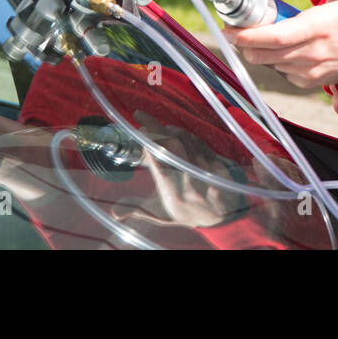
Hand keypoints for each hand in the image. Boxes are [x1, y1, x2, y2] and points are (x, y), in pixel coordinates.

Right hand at [111, 111, 248, 228]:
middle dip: (157, 130)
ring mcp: (208, 175)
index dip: (149, 146)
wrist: (222, 219)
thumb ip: (137, 210)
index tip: (140, 133)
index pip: (160, 165)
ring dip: (171, 131)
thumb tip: (115, 213)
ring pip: (188, 142)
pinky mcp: (220, 167)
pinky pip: (202, 144)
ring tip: (159, 127)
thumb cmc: (187, 213)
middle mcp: (191, 186)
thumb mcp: (161, 215)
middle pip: (173, 148)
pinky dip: (189, 136)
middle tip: (143, 119)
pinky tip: (177, 133)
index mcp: (174, 196)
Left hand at [223, 0, 337, 89]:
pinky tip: (275, 46)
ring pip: (269, 64)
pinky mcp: (309, 81)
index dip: (249, 36)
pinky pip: (280, 72)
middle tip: (232, 27)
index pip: (277, 37)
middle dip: (243, 43)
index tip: (229, 29)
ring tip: (252, 33)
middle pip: (265, 54)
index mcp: (320, 27)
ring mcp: (310, 70)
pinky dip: (271, 60)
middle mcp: (313, 52)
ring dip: (255, 50)